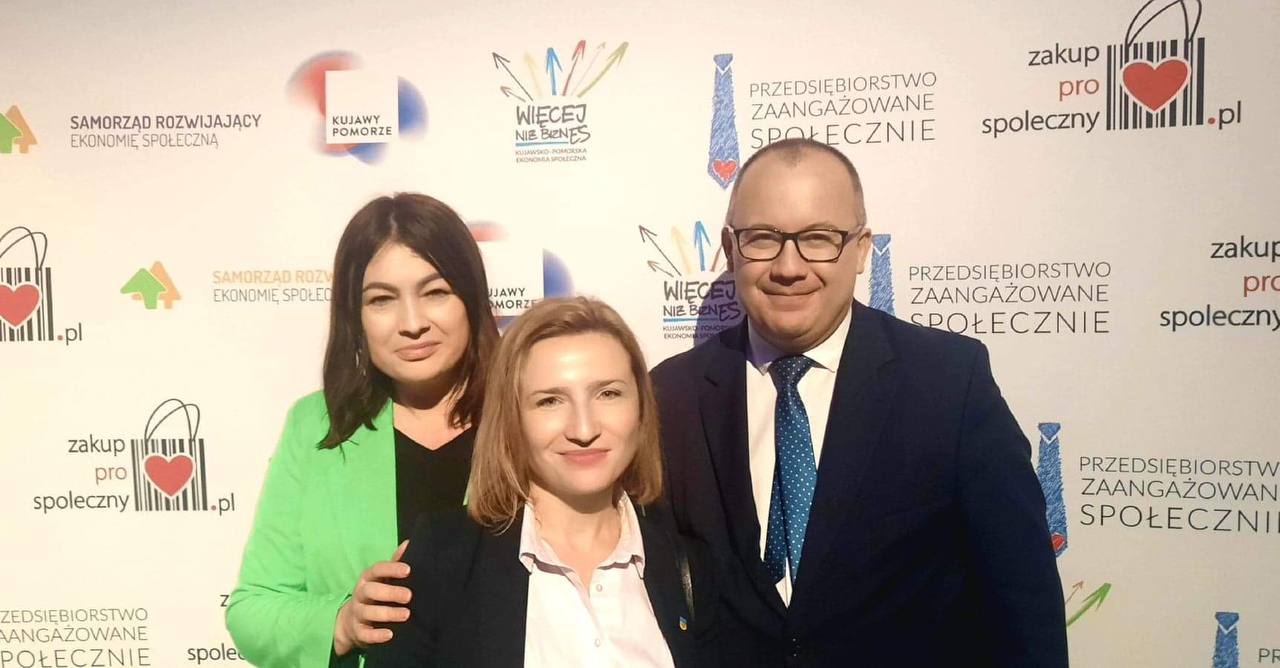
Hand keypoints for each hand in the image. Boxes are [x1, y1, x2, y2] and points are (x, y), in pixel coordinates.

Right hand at [333, 541, 410, 655]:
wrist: (350, 622)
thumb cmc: (375, 595)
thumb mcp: (382, 578)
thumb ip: (395, 563)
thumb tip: (409, 543)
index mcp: (368, 578)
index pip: (377, 569)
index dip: (391, 569)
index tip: (408, 570)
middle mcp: (361, 594)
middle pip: (372, 590)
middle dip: (390, 592)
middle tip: (409, 596)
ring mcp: (358, 613)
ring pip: (368, 612)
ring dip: (387, 613)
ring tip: (406, 615)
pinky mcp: (358, 632)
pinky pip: (365, 634)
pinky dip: (376, 635)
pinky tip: (390, 635)